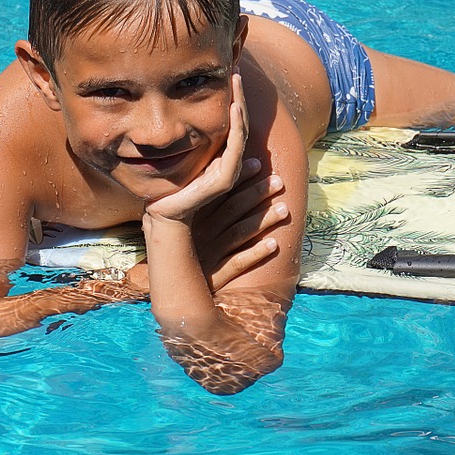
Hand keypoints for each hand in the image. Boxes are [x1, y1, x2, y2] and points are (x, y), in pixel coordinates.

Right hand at [124, 164, 286, 292]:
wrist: (170, 291)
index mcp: (194, 218)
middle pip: (233, 209)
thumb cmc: (181, 251)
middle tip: (279, 181)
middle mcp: (202, 233)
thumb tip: (219, 173)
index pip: (219, 192)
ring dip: (262, 221)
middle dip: (256, 194)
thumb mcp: (185, 225)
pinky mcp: (215, 275)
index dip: (240, 178)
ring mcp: (209, 254)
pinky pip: (237, 263)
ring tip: (284, 210)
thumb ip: (199, 203)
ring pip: (239, 233)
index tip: (259, 163)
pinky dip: (255, 253)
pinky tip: (273, 245)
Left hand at [143, 71, 249, 223]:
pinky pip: (234, 147)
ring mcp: (227, 169)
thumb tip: (172, 107)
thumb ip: (180, 137)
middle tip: (235, 70)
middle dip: (239, 95)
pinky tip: (234, 108)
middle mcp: (226, 159)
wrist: (162, 214)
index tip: (227, 74)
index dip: (232, 98)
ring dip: (240, 104)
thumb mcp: (174, 152)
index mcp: (218, 153)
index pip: (230, 121)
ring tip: (237, 82)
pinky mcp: (223, 179)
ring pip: (240, 130)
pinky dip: (237, 126)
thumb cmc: (164, 185)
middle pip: (239, 121)